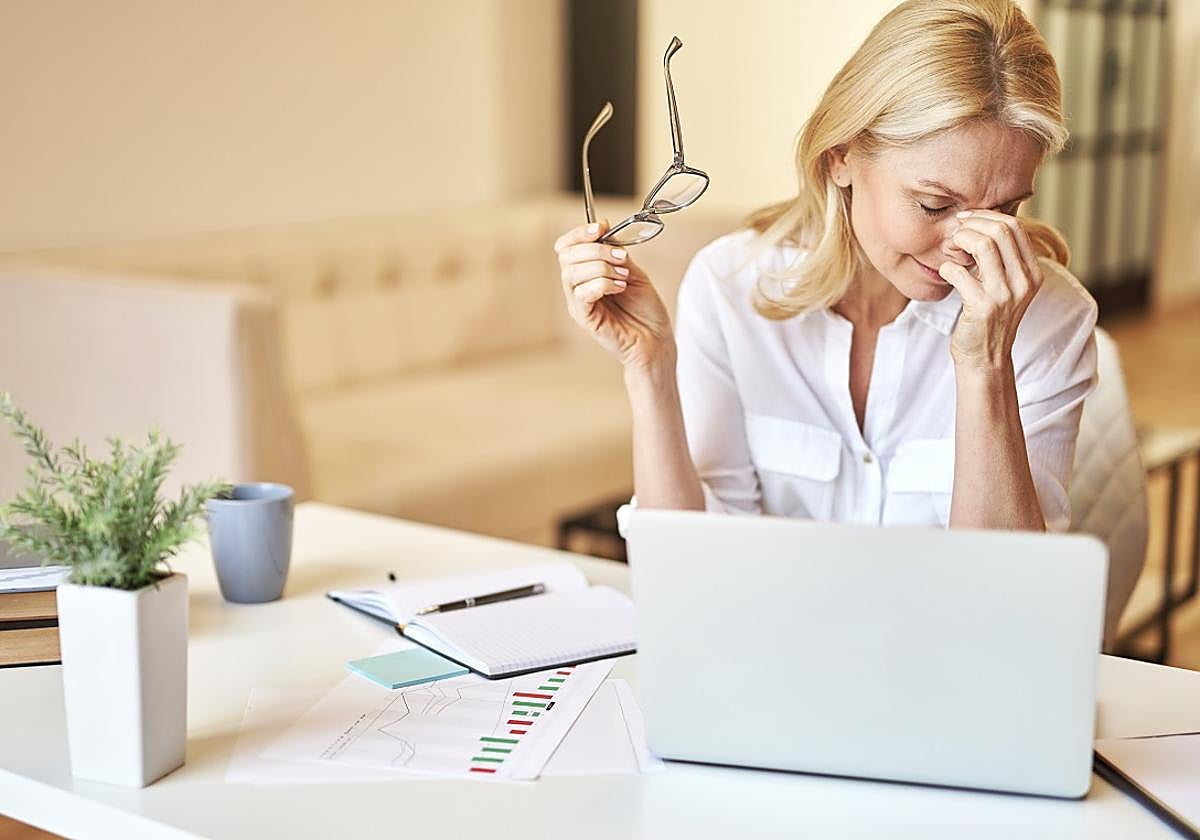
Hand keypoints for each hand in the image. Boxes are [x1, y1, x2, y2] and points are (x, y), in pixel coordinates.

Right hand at [553, 221, 673, 370]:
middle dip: (596, 249)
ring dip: (602, 267)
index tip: (601, 227)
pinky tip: (619, 288)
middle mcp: (577, 287)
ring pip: (572, 273)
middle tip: (621, 257)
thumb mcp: (632, 270)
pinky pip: (582, 293)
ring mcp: (578, 303)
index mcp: (585, 273)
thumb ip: (616, 250)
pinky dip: (602, 284)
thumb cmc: (645, 309)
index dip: (579, 234)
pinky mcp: (584, 318)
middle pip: (566, 256)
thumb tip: (603, 226)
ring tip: (623, 276)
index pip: (566, 247)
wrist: (656, 339)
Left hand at [938, 209, 1043, 373]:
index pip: (1015, 227)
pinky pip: (959, 271)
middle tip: (955, 231)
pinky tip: (946, 274)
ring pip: (983, 244)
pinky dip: (947, 267)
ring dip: (960, 240)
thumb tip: (984, 223)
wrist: (986, 358)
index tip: (967, 218)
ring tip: (952, 249)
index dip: (988, 216)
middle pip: (1001, 230)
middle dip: (972, 223)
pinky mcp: (982, 306)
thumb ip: (1003, 259)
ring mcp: (1004, 294)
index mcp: (1033, 273)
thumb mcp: (1007, 286)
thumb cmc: (990, 318)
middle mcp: (1024, 281)